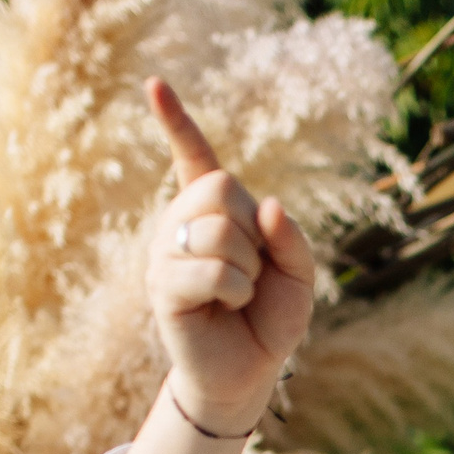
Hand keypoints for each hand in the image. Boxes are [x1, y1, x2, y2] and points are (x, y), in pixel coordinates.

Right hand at [145, 78, 316, 434]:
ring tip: (240, 292)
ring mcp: (166, 252)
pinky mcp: (164, 286)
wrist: (250, 370)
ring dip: (249, 268)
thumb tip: (265, 205)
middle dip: (253, 230)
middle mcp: (181, 222)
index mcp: (212, 210)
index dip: (176, 121)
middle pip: (220, 188)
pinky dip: (237, 290)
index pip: (193, 156)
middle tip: (253, 267)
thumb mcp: (299, 274)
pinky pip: (213, 270)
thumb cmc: (270, 318)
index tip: (154, 83)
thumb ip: (291, 236)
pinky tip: (228, 305)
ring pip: (219, 230)